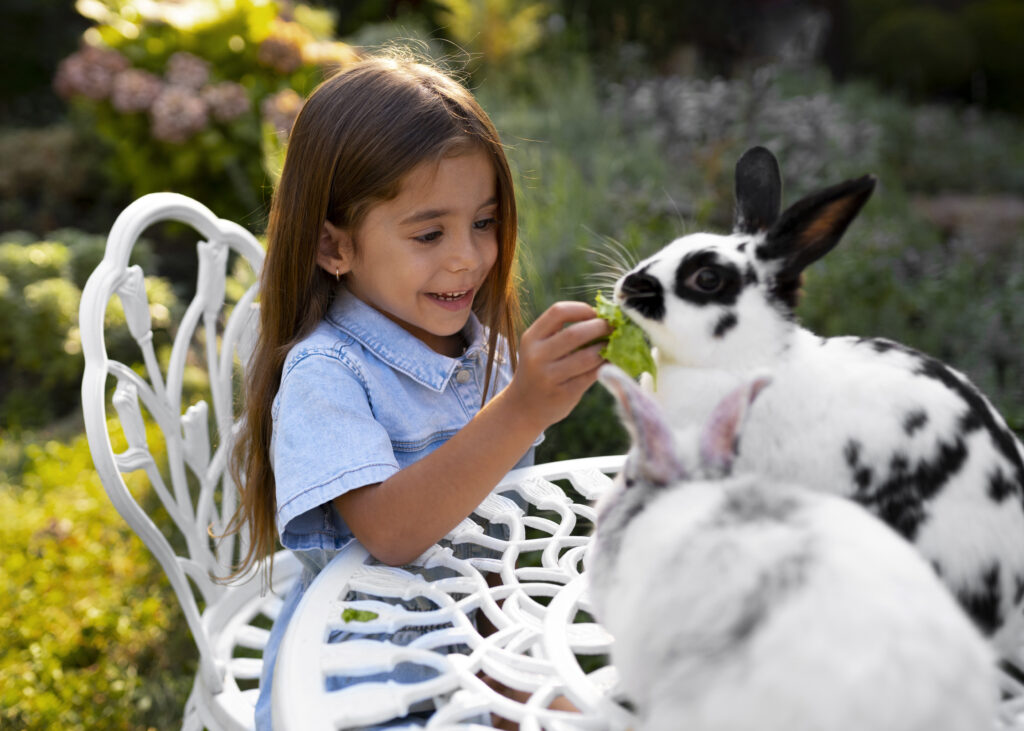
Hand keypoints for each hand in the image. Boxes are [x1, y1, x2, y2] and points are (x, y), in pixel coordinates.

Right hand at [506, 301, 610, 430]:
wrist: (523, 407)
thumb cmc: (539, 370)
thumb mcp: (539, 347)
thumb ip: (561, 332)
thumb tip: (602, 317)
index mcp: (531, 338)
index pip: (558, 312)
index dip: (581, 309)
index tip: (595, 313)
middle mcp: (536, 356)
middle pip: (575, 333)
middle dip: (600, 327)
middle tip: (613, 326)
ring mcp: (549, 377)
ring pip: (587, 357)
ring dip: (606, 348)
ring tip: (614, 344)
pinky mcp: (564, 394)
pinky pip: (591, 375)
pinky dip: (606, 366)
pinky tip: (611, 361)